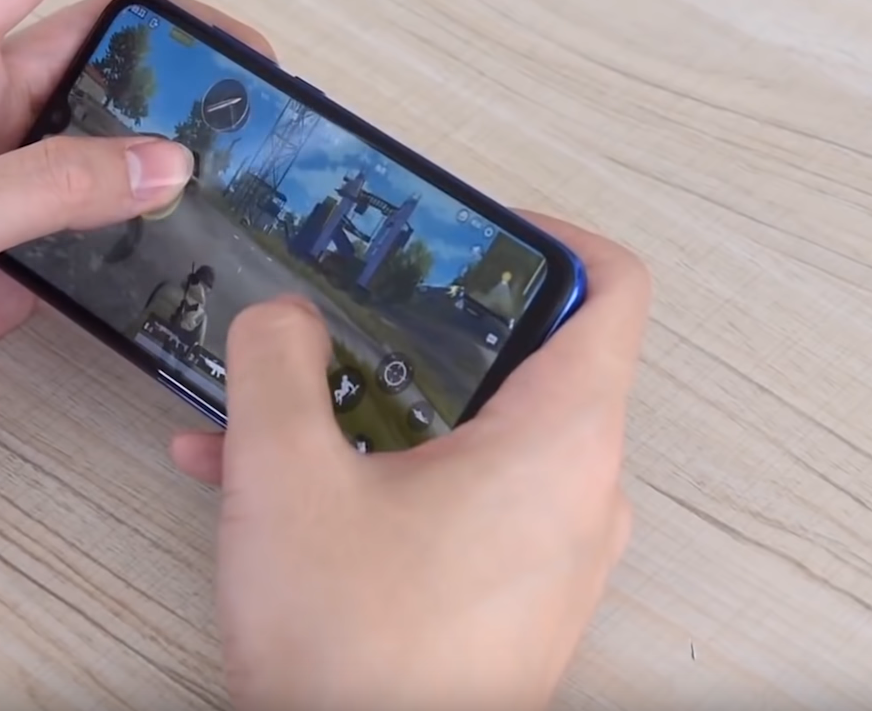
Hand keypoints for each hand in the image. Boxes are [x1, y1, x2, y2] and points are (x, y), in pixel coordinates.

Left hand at [0, 0, 271, 497]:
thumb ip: (38, 192)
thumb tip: (162, 163)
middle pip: (99, 49)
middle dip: (188, 50)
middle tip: (262, 84)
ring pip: (103, 149)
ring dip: (170, 154)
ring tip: (244, 172)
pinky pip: (86, 238)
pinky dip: (140, 244)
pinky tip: (178, 257)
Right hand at [172, 216, 650, 710]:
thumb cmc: (354, 657)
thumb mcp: (286, 477)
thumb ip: (277, 364)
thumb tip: (284, 317)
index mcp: (559, 442)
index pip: (610, 289)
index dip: (550, 235)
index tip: (477, 229)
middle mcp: (578, 494)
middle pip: (528, 357)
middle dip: (426, 328)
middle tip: (361, 307)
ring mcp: (549, 550)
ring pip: (476, 434)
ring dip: (380, 407)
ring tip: (284, 407)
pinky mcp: (510, 593)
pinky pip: (459, 499)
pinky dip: (384, 474)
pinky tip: (278, 487)